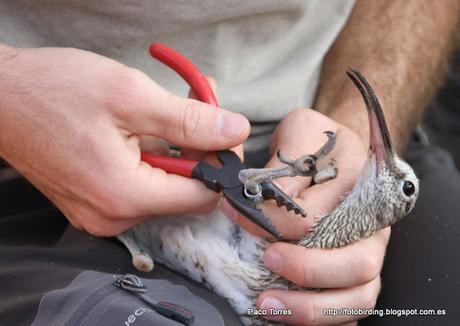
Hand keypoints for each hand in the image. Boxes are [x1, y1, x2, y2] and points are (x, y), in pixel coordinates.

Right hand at [0, 45, 249, 235]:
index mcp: (125, 195)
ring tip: (171, 105)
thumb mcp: (131, 96)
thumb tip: (236, 131)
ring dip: (176, 146)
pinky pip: (141, 184)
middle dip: (199, 147)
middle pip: (185, 191)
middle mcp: (114, 215)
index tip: (222, 130)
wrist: (1, 97)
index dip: (221, 162)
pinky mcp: (94, 201)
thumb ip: (190, 120)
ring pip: (164, 185)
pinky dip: (153, 155)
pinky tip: (148, 124)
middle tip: (198, 103)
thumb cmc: (54, 91)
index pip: (202, 196)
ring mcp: (102, 212)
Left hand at [223, 109, 387, 323]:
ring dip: (312, 306)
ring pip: (357, 296)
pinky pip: (349, 308)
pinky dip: (319, 316)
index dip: (272, 222)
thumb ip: (290, 157)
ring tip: (268, 303)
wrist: (339, 153)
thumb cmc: (319, 144)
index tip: (237, 214)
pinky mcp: (356, 274)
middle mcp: (371, 225)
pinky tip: (287, 313)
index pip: (316, 217)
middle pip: (355, 264)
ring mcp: (368, 253)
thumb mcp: (303, 131)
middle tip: (268, 259)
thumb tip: (272, 195)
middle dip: (305, 269)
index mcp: (360, 187)